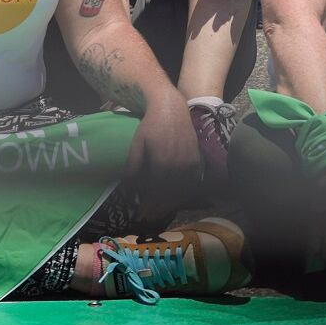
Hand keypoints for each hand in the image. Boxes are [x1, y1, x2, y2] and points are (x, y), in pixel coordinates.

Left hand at [127, 86, 200, 214]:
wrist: (171, 108)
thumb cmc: (150, 125)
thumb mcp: (137, 144)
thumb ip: (133, 166)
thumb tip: (128, 187)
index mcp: (162, 162)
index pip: (156, 191)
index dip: (148, 204)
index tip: (141, 213)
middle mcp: (179, 165)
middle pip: (169, 194)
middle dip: (158, 207)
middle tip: (148, 216)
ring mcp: (190, 163)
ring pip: (182, 191)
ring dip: (171, 203)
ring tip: (160, 210)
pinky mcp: (197, 160)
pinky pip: (191, 182)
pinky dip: (183, 193)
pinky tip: (175, 198)